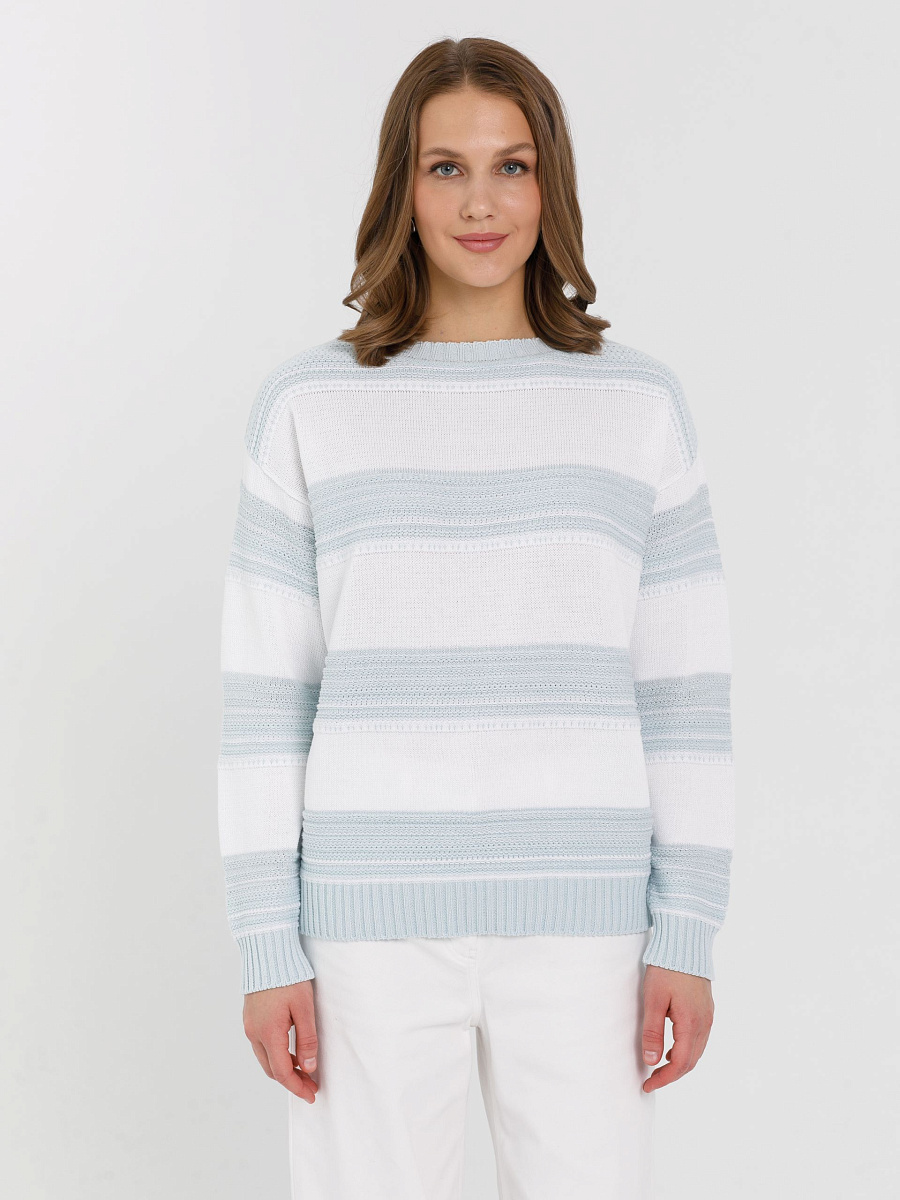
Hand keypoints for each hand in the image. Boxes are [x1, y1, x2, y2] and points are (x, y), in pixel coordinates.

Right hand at [243, 980, 318, 1102]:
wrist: (267, 954)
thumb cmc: (289, 978)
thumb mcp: (304, 1008)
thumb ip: (307, 1039)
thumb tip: (309, 1067)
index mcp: (269, 1033)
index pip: (282, 1072)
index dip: (297, 1087)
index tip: (312, 1095)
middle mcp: (254, 1033)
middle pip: (271, 1069)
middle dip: (291, 1081)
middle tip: (311, 1085)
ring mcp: (250, 1026)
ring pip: (265, 1058)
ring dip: (283, 1068)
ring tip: (304, 1071)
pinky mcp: (250, 1018)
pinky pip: (262, 1045)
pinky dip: (276, 1055)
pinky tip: (290, 1052)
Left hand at [640, 964, 713, 1092]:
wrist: (685, 943)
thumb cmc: (666, 969)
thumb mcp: (653, 1000)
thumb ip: (652, 1032)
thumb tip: (652, 1062)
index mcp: (692, 1024)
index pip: (680, 1064)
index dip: (664, 1079)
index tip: (648, 1085)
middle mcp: (704, 1023)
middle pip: (691, 1061)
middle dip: (672, 1075)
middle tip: (651, 1080)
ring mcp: (708, 1016)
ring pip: (697, 1051)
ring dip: (680, 1063)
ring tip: (659, 1067)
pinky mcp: (707, 1009)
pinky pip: (699, 1038)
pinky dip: (687, 1049)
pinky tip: (673, 1047)